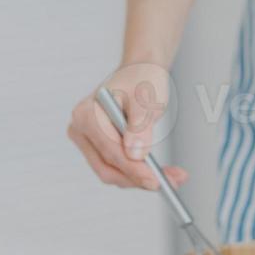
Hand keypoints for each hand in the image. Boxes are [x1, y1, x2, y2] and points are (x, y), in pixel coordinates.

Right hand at [67, 63, 186, 190]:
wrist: (141, 73)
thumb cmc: (142, 79)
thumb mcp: (146, 99)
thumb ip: (140, 126)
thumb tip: (135, 154)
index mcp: (87, 115)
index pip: (110, 152)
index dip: (134, 169)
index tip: (156, 180)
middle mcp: (81, 129)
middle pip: (108, 168)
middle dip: (140, 179)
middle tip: (172, 181)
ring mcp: (88, 141)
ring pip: (114, 172)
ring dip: (142, 179)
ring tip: (174, 177)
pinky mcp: (99, 148)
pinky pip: (118, 168)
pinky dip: (139, 173)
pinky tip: (161, 172)